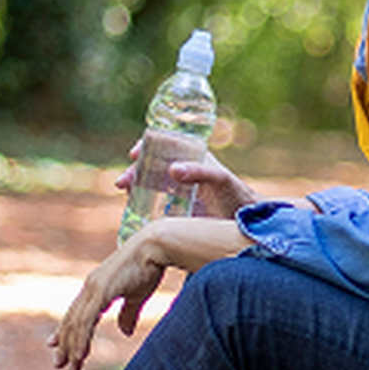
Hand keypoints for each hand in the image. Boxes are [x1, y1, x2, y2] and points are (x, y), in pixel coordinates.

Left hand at [48, 218, 252, 369]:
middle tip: (59, 364)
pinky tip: (80, 355)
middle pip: (71, 320)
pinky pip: (87, 321)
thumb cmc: (149, 266)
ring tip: (70, 367)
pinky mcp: (101, 291)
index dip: (65, 330)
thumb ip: (129, 313)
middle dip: (64, 343)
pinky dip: (82, 339)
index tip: (55, 346)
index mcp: (97, 287)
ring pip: (76, 324)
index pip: (75, 312)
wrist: (155, 246)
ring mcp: (94, 289)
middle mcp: (90, 287)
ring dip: (72, 347)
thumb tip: (125, 333)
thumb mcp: (137, 295)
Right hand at [112, 148, 260, 218]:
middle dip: (133, 173)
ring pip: (149, 186)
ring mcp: (177, 193)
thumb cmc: (236, 194)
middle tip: (121, 184)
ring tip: (126, 196)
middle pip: (150, 168)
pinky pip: (153, 206)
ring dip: (134, 189)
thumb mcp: (220, 180)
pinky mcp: (176, 212)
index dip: (146, 147)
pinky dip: (141, 207)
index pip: (163, 146)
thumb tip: (172, 170)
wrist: (247, 223)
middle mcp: (181, 174)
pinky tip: (134, 213)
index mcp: (191, 158)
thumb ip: (199, 172)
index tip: (134, 154)